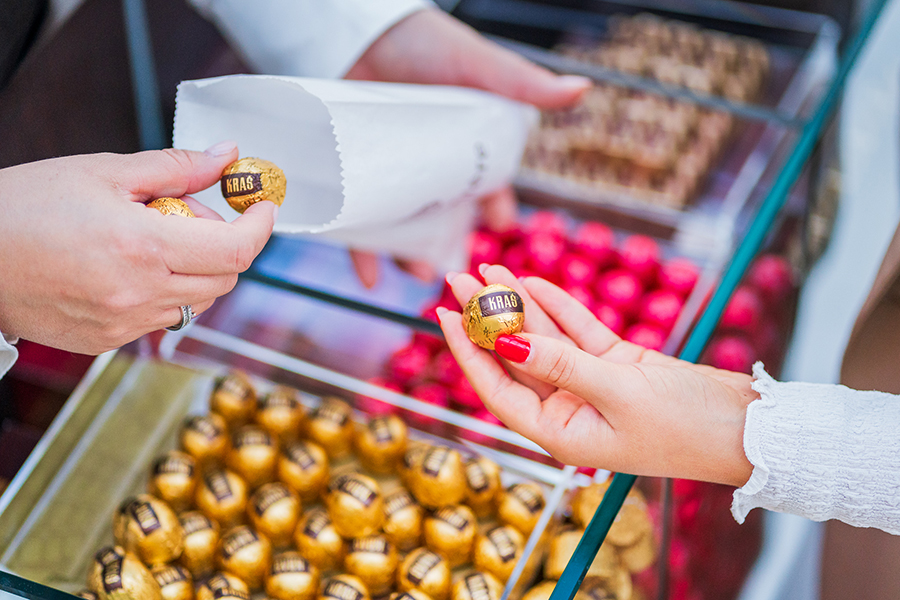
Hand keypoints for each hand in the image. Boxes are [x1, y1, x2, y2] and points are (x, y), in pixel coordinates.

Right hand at [0, 142, 276, 354]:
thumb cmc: (24, 208)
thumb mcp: (103, 172)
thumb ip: (175, 168)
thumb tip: (225, 157)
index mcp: (143, 247)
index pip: (236, 249)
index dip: (261, 226)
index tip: (262, 206)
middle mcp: (140, 293)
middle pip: (226, 277)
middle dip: (223, 242)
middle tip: (183, 212)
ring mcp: (124, 324)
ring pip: (198, 301)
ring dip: (195, 268)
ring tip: (149, 238)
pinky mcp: (108, 341)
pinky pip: (162, 317)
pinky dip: (164, 291)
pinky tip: (126, 266)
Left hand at [345, 9, 588, 287]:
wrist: (361, 31)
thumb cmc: (425, 43)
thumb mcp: (476, 65)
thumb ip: (523, 84)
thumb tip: (581, 87)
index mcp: (467, 146)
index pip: (488, 186)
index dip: (496, 209)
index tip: (500, 227)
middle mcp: (431, 165)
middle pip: (447, 217)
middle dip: (452, 245)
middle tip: (453, 267)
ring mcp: (393, 173)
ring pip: (406, 227)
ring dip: (412, 255)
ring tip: (416, 274)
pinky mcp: (356, 177)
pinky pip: (358, 222)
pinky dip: (362, 253)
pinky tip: (369, 278)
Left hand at [438, 265, 756, 485]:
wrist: (748, 428)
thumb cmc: (686, 427)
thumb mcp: (618, 393)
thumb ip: (561, 364)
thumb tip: (507, 340)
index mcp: (561, 433)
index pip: (498, 388)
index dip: (468, 352)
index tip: (445, 316)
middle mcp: (569, 410)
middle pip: (517, 357)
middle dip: (489, 318)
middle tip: (462, 278)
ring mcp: (591, 385)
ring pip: (544, 339)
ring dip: (521, 305)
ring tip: (493, 268)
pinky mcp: (616, 364)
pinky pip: (577, 331)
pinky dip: (559, 307)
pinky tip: (535, 282)